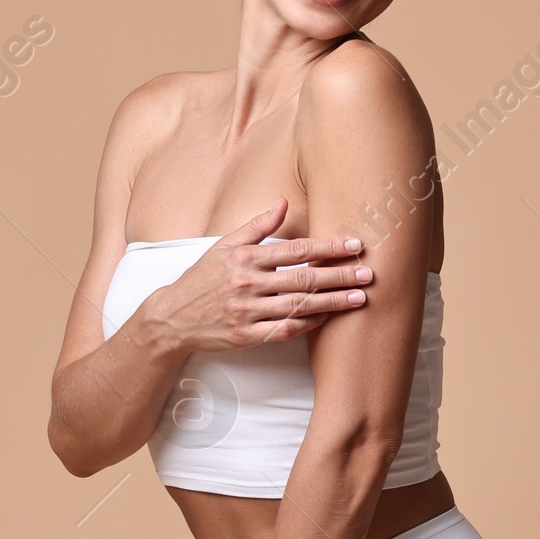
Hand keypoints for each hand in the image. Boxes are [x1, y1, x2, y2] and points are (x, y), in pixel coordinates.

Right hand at [138, 199, 369, 353]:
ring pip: (299, 306)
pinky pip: (285, 330)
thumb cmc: (202, 279)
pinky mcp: (247, 336)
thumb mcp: (224, 246)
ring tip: (360, 298)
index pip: (296, 250)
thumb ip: (257, 227)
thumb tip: (283, 202)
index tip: (354, 245)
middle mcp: (247, 284)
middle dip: (339, 275)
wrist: (172, 318)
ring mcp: (248, 312)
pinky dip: (308, 324)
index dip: (327, 247)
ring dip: (333, 302)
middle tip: (367, 272)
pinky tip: (328, 318)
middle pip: (303, 278)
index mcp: (245, 258)